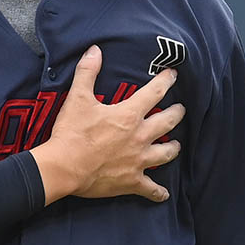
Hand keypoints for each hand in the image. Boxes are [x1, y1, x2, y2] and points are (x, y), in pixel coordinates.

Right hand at [30, 45, 184, 204]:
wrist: (64, 167)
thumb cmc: (72, 133)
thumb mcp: (78, 98)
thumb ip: (87, 72)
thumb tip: (95, 50)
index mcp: (129, 115)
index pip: (154, 93)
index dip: (166, 81)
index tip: (173, 75)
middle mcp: (140, 137)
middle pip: (168, 123)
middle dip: (176, 113)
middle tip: (181, 109)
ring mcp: (138, 161)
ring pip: (166, 153)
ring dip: (173, 148)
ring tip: (176, 145)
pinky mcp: (132, 181)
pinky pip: (151, 189)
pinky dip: (158, 192)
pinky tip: (163, 194)